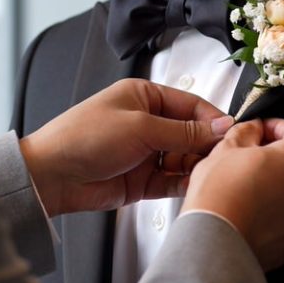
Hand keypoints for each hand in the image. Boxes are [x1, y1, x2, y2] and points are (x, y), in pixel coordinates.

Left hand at [20, 79, 232, 215]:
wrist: (51, 175)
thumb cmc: (85, 137)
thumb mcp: (140, 127)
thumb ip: (183, 131)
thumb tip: (220, 127)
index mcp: (144, 97)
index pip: (191, 105)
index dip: (212, 119)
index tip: (232, 133)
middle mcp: (147, 122)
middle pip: (191, 133)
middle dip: (207, 145)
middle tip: (224, 157)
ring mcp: (145, 152)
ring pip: (183, 159)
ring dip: (196, 166)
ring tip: (209, 173)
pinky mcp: (141, 180)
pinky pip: (171, 180)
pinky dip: (183, 183)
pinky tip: (195, 186)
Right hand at [184, 118, 283, 270]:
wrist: (215, 242)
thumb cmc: (223, 194)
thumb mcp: (229, 146)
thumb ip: (248, 130)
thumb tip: (253, 130)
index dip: (273, 126)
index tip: (258, 129)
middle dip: (277, 157)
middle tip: (248, 158)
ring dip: (277, 185)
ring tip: (247, 187)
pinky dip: (275, 211)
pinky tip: (251, 209)